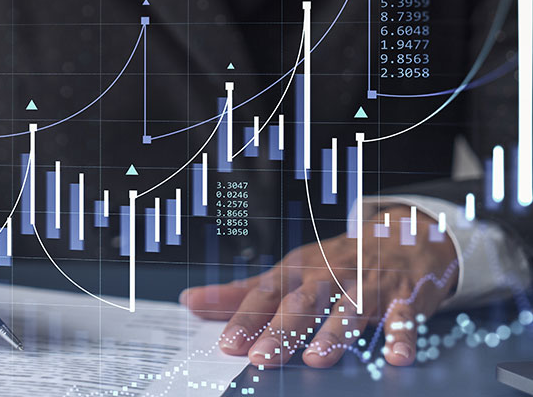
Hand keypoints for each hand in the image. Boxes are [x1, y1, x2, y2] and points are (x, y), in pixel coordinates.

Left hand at [180, 206, 457, 367]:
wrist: (401, 237)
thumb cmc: (334, 263)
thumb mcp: (287, 273)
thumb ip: (242, 293)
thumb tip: (191, 302)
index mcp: (297, 272)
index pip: (266, 295)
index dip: (245, 318)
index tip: (227, 343)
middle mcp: (329, 276)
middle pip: (303, 303)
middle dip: (281, 330)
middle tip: (262, 357)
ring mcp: (367, 285)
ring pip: (350, 309)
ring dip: (334, 334)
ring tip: (316, 358)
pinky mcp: (404, 295)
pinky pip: (404, 316)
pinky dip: (402, 335)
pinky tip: (395, 357)